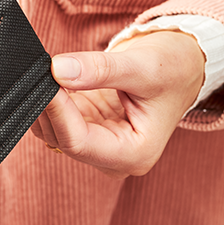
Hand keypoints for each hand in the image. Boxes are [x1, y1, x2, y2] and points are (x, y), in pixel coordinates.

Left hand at [31, 30, 204, 178]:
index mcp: (134, 154)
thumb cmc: (174, 69)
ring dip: (45, 102)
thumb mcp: (143, 66)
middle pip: (61, 139)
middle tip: (43, 69)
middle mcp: (113, 158)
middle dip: (48, 105)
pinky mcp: (86, 129)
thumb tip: (58, 70)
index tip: (46, 78)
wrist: (181, 66)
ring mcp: (97, 146)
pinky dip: (48, 100)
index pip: (78, 142)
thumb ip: (100, 69)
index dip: (57, 111)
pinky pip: (54, 121)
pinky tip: (53, 78)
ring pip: (51, 131)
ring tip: (49, 70)